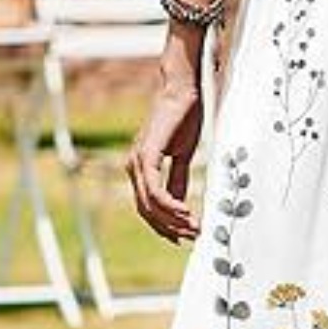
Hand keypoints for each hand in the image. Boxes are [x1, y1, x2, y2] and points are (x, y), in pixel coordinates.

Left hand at [126, 77, 203, 242]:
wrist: (184, 91)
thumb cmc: (184, 119)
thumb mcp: (183, 156)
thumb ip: (178, 180)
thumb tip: (180, 202)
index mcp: (141, 168)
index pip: (148, 206)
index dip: (164, 225)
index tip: (183, 236)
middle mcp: (134, 167)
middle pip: (146, 211)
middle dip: (169, 227)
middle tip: (193, 236)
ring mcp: (137, 162)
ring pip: (149, 204)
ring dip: (172, 220)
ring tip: (194, 227)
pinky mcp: (147, 156)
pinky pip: (155, 191)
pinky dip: (170, 205)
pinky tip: (185, 211)